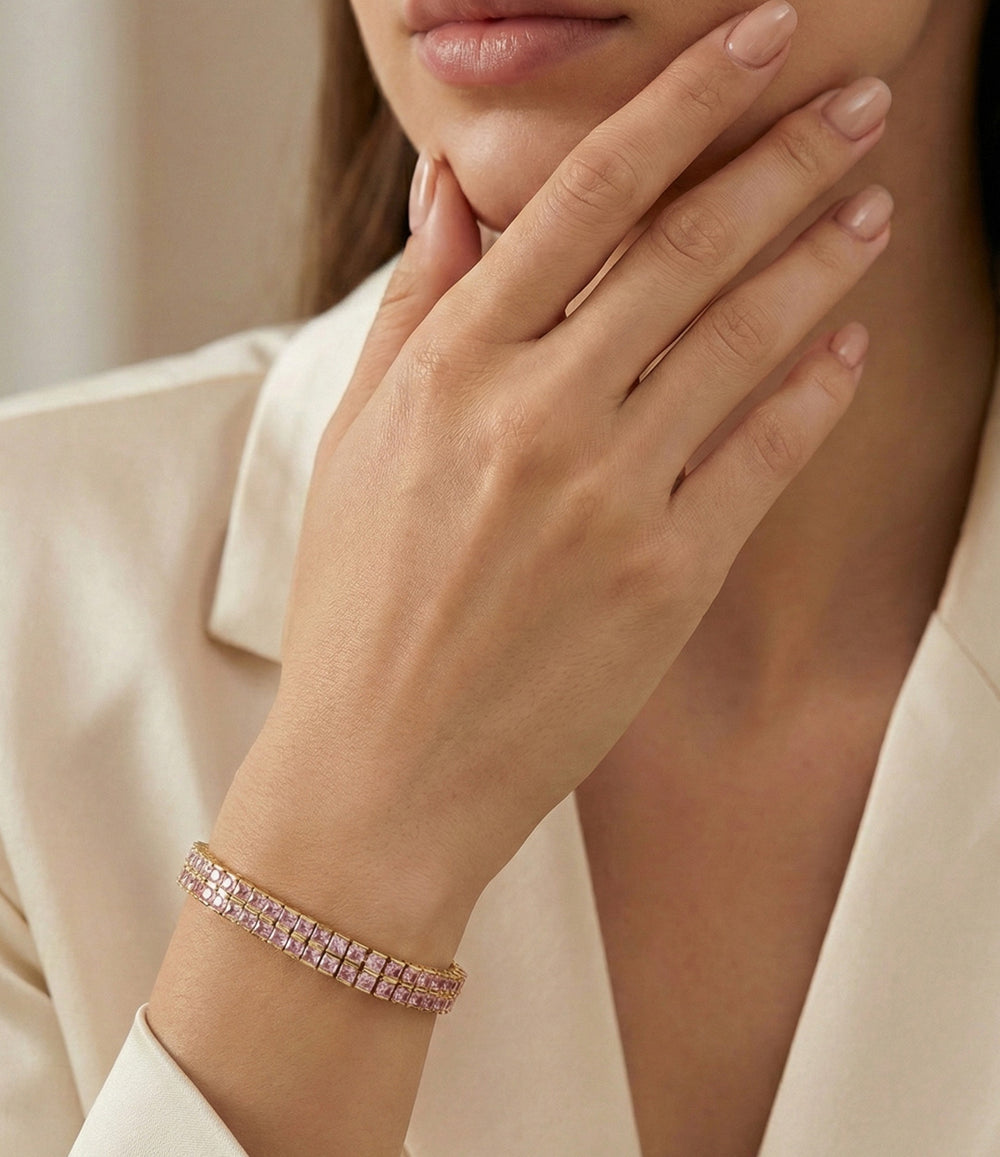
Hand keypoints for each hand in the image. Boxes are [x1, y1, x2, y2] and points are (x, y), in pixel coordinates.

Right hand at [252, 2, 891, 917]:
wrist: (386, 770)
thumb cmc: (358, 608)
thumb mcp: (358, 444)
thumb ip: (416, 309)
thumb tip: (450, 193)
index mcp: (452, 370)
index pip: (586, 198)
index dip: (681, 107)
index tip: (752, 47)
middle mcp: (538, 417)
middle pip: (688, 250)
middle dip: (786, 160)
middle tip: (855, 104)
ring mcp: (611, 498)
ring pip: (741, 340)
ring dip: (819, 259)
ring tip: (872, 207)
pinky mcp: (668, 577)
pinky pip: (764, 456)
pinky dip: (814, 388)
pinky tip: (845, 340)